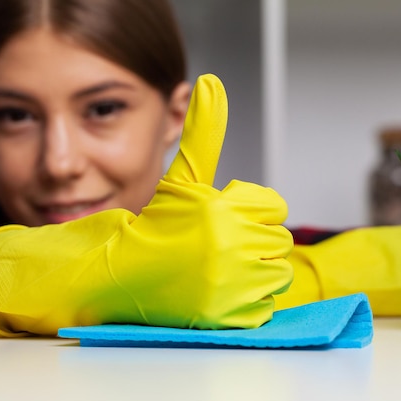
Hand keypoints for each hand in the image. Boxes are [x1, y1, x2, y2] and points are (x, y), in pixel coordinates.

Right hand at [0, 74, 293, 335]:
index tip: (220, 223)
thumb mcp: (181, 178)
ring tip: (215, 271)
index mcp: (227, 210)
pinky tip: (216, 294)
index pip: (273, 206)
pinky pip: (266, 306)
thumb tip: (211, 82)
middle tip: (213, 249)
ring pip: (277, 274)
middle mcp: (235, 247)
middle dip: (251, 242)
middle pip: (278, 240)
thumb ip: (203, 133)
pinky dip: (246, 302)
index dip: (248, 213)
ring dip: (252, 273)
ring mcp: (235, 286)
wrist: (122, 276)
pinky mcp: (233, 318)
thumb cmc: (155, 227)